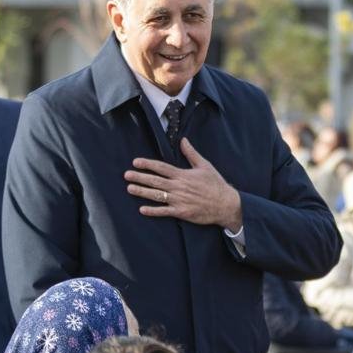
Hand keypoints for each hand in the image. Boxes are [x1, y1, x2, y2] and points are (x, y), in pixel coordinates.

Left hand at [125, 139, 242, 230]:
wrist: (225, 204)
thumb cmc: (215, 184)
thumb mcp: (205, 165)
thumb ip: (191, 153)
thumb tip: (183, 140)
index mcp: (183, 175)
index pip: (161, 167)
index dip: (147, 164)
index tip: (135, 162)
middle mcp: (179, 187)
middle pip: (155, 181)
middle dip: (140, 177)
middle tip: (126, 175)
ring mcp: (179, 200)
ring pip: (157, 195)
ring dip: (142, 192)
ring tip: (129, 188)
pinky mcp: (182, 212)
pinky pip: (164, 212)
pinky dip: (153, 211)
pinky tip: (142, 209)